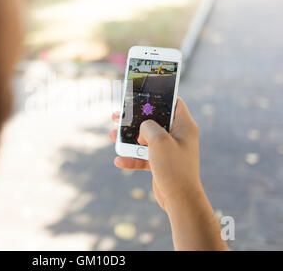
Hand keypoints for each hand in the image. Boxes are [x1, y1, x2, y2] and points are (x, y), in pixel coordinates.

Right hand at [109, 97, 202, 211]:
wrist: (179, 200)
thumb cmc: (174, 168)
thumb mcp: (159, 140)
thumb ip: (148, 126)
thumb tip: (143, 127)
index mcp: (184, 125)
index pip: (174, 102)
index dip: (159, 97)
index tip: (142, 94)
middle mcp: (177, 135)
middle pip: (153, 120)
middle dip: (134, 119)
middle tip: (118, 115)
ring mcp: (168, 149)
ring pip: (145, 138)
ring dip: (128, 138)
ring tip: (111, 135)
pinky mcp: (161, 162)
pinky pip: (143, 155)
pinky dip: (131, 157)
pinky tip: (119, 160)